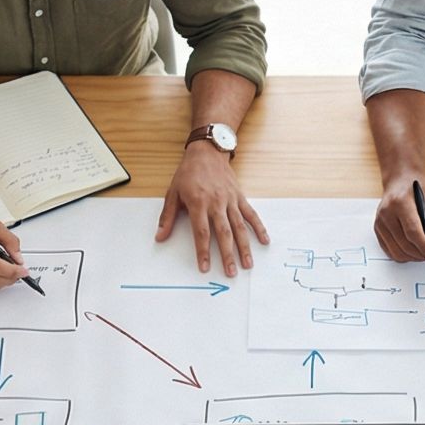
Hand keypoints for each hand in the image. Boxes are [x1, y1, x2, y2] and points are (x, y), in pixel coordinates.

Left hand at [157, 143, 268, 276]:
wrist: (207, 152)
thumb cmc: (188, 173)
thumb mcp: (173, 193)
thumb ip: (168, 217)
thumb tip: (160, 237)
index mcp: (199, 203)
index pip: (202, 232)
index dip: (203, 251)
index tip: (205, 267)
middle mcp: (216, 203)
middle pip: (223, 233)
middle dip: (227, 254)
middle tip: (231, 272)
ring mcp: (230, 200)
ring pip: (239, 227)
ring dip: (244, 247)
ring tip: (248, 264)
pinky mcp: (239, 197)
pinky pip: (251, 214)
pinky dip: (258, 228)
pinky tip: (264, 241)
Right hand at [374, 169, 424, 261]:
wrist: (400, 180)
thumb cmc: (418, 186)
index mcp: (401, 202)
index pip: (412, 231)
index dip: (424, 246)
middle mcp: (387, 212)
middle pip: (404, 243)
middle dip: (420, 254)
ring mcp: (380, 221)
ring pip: (396, 250)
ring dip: (411, 257)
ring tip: (423, 253)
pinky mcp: (378, 228)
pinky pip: (389, 250)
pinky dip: (401, 255)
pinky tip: (412, 252)